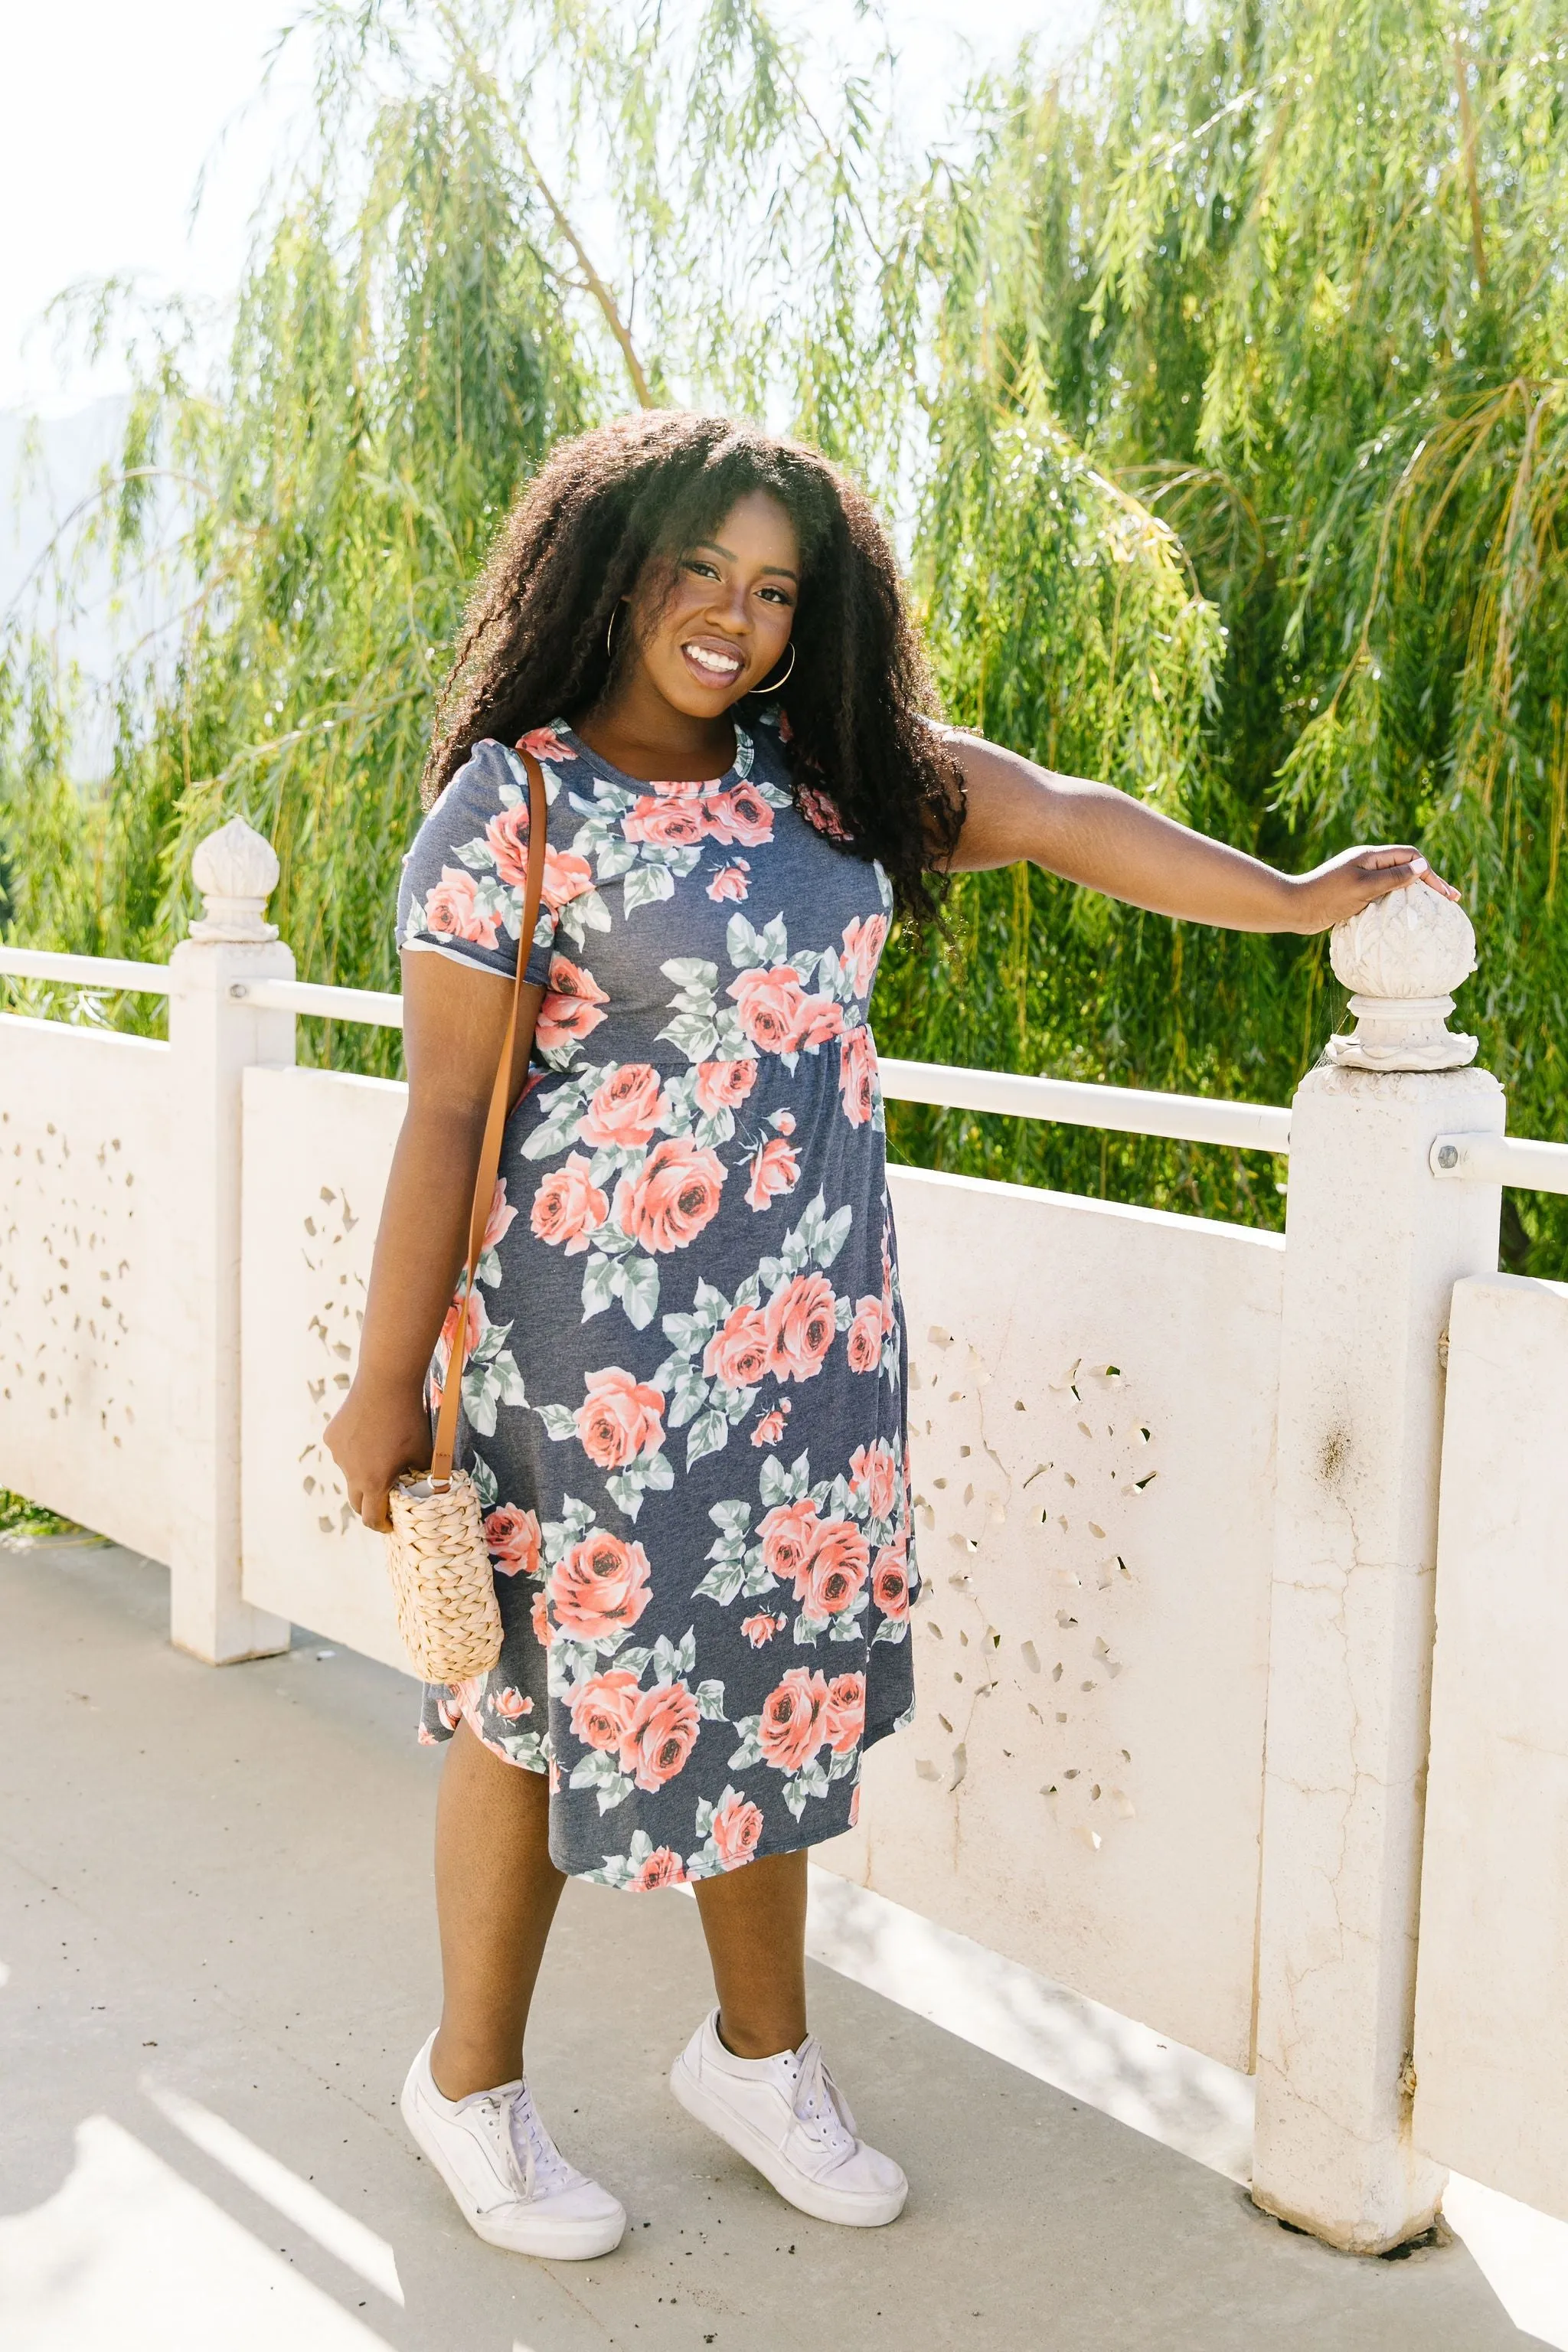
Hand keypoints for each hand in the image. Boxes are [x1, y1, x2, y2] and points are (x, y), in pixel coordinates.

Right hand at [325, 1379, 432, 1533]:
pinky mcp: (331, 1437)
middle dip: (370, 1506)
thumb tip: (431, 1488)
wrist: (385, 1383)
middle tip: (384, 1501)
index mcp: (373, 1482)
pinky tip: (368, 1433)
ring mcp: (338, 1455)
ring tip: (380, 1454)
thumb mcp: (423, 1452)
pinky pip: (343, 1451)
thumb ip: (424, 1475)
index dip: (381, 1525)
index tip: (390, 1525)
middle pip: (356, 1501)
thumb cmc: (409, 1419)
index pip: (371, 1518)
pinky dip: (354, 1451)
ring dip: (362, 1473)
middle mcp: (349, 1473)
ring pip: (349, 1473)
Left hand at [1286, 844, 1460, 934]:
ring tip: (1432, 910)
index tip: (1444, 894)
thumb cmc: (1327, 897)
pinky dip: (1396, 905)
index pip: (1410, 857)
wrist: (1294, 910)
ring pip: (1395, 884)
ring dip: (1413, 895)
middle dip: (1428, 883)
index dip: (1429, 873)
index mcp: (1370, 857)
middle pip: (1405, 869)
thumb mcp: (1364, 887)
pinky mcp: (1353, 896)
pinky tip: (1404, 919)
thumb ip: (1393, 877)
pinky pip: (1382, 897)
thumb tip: (1422, 866)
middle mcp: (1367, 865)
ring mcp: (1360, 880)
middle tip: (1450, 901)